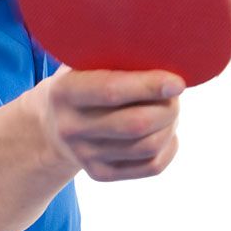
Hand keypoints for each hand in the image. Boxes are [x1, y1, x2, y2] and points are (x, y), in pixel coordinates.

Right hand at [34, 66, 185, 180]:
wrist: (52, 125)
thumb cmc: (83, 81)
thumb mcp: (85, 63)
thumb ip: (116, 58)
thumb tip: (165, 56)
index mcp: (65, 91)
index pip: (111, 90)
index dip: (149, 86)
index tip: (177, 83)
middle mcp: (71, 127)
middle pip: (136, 124)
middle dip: (168, 108)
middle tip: (175, 95)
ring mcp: (84, 155)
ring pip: (148, 147)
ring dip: (170, 126)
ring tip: (170, 110)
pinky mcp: (100, 174)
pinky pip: (151, 166)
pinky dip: (169, 147)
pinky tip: (167, 132)